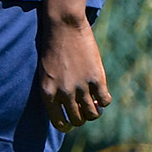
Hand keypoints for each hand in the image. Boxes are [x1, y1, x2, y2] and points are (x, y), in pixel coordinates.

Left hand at [36, 15, 109, 129]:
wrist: (63, 26)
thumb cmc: (52, 47)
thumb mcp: (46, 71)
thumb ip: (55, 90)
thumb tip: (69, 108)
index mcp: (47, 92)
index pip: (58, 122)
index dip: (66, 125)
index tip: (71, 123)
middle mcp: (64, 92)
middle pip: (77, 119)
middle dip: (82, 117)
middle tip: (84, 109)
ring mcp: (81, 86)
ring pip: (93, 114)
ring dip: (94, 111)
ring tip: (93, 102)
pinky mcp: (96, 79)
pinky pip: (105, 101)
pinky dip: (104, 100)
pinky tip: (101, 93)